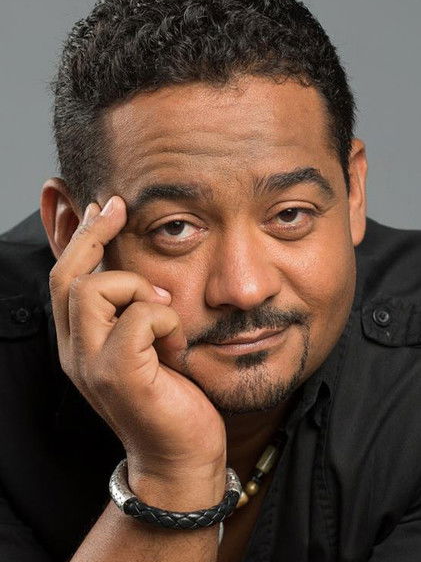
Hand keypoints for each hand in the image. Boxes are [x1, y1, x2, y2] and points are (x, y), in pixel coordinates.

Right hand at [48, 196, 226, 487]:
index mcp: (80, 343)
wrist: (181, 457)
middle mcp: (76, 353)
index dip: (80, 236)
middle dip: (95, 234)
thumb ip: (135, 309)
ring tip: (166, 316)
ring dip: (140, 289)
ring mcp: (92, 365)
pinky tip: (177, 346)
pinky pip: (139, 317)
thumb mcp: (148, 344)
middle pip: (68, 275)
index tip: (105, 206)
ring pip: (97, 288)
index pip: (65, 278)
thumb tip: (142, 268)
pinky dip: (165, 320)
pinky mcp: (119, 376)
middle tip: (120, 208)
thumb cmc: (171, 397)